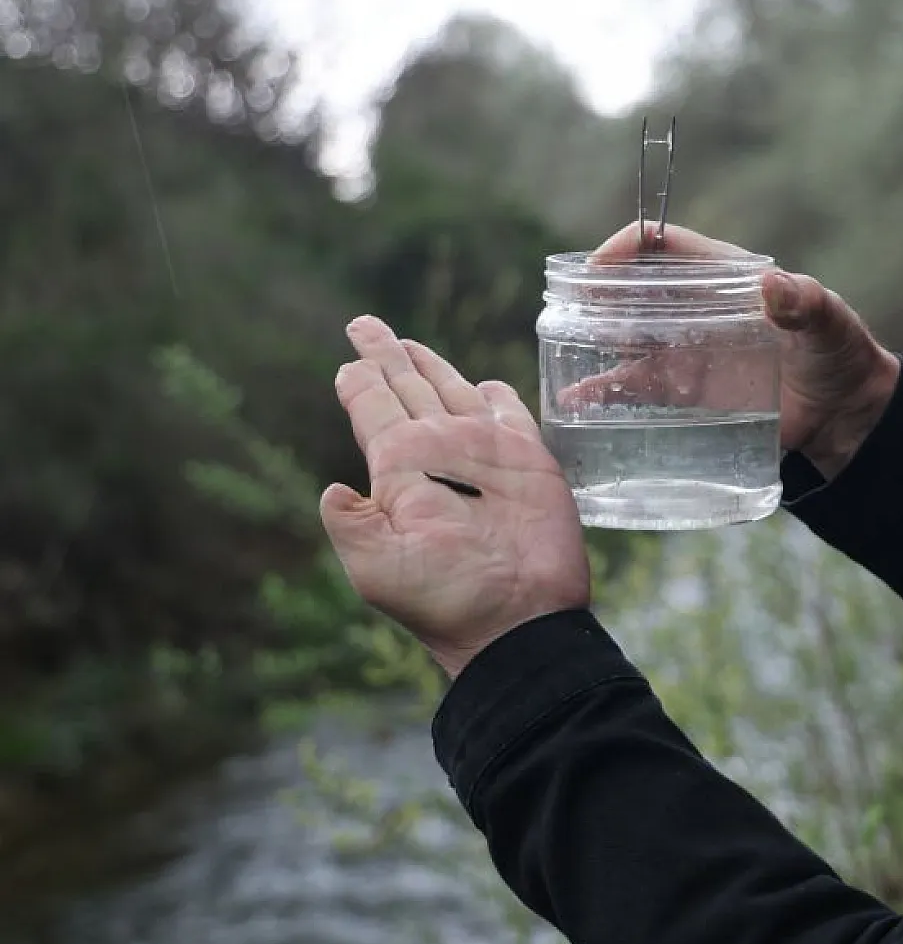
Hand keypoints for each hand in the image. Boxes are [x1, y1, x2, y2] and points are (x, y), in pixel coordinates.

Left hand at [320, 316, 589, 678]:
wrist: (516, 619)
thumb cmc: (446, 599)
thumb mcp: (378, 568)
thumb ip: (352, 525)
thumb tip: (332, 490)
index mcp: (398, 472)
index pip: (373, 411)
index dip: (359, 383)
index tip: (347, 360)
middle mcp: (438, 454)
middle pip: (408, 389)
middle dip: (386, 357)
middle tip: (364, 324)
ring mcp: (483, 453)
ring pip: (452, 391)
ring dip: (430, 364)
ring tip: (404, 340)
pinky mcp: (529, 458)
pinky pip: (510, 414)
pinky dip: (498, 396)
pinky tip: (485, 385)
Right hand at [591, 223, 899, 478]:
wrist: (844, 415)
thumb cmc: (840, 355)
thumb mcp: (831, 323)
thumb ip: (808, 304)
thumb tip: (775, 287)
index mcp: (723, 276)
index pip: (664, 246)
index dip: (626, 246)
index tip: (597, 266)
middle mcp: (694, 307)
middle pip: (632, 289)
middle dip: (598, 295)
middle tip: (573, 312)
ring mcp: (685, 349)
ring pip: (623, 336)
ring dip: (591, 339)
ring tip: (565, 348)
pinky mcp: (684, 391)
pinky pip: (634, 386)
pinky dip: (602, 390)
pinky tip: (574, 401)